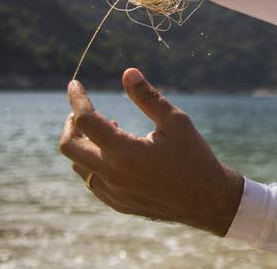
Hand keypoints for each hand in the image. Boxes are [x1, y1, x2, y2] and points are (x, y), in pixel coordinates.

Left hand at [58, 68, 243, 235]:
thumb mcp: (176, 122)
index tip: (74, 85)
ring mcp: (113, 192)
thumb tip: (128, 73)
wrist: (206, 200)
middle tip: (80, 111)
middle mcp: (112, 174)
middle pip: (69, 147)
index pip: (86, 120)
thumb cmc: (194, 156)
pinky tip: (114, 154)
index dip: (77, 99)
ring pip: (79, 166)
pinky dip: (93, 163)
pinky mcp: (118, 203)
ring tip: (107, 129)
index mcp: (124, 151)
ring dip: (83, 144)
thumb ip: (149, 97)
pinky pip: (93, 182)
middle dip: (70, 124)